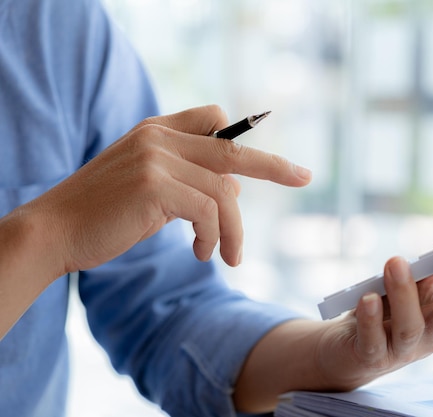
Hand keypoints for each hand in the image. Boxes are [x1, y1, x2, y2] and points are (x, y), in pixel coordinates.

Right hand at [19, 105, 311, 274]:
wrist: (55, 231)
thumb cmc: (105, 214)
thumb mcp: (151, 189)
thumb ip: (189, 180)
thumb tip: (235, 189)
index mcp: (157, 130)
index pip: (212, 118)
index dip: (242, 136)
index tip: (271, 155)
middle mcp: (160, 137)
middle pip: (233, 149)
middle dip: (274, 165)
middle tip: (304, 177)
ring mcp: (157, 158)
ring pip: (224, 192)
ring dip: (234, 230)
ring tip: (230, 257)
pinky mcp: (155, 185)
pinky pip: (209, 211)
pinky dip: (213, 237)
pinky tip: (202, 254)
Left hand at [313, 207, 432, 388]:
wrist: (351, 347)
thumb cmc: (396, 304)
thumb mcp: (426, 272)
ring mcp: (403, 348)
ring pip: (411, 328)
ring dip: (405, 294)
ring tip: (395, 262)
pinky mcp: (370, 357)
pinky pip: (372, 342)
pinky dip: (370, 320)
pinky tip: (367, 298)